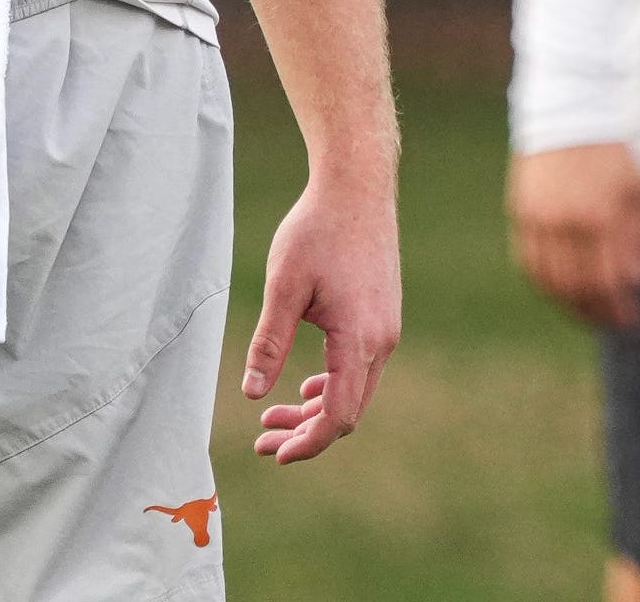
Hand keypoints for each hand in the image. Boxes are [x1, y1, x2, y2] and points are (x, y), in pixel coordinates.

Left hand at [243, 171, 402, 461]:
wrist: (358, 186)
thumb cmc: (318, 230)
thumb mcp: (284, 286)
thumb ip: (270, 343)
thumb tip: (252, 394)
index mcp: (359, 337)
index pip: (339, 414)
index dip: (307, 443)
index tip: (274, 453)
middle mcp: (382, 338)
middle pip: (349, 409)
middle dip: (306, 432)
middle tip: (263, 441)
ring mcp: (387, 326)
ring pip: (356, 388)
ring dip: (317, 408)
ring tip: (274, 415)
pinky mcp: (383, 313)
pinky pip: (362, 365)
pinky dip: (334, 384)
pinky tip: (307, 383)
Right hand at [507, 143, 639, 331]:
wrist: (575, 104)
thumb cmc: (616, 146)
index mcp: (601, 216)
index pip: (608, 284)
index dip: (620, 310)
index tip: (633, 320)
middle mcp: (565, 222)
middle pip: (577, 289)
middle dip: (597, 313)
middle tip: (614, 323)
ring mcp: (539, 218)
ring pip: (549, 282)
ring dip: (570, 305)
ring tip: (590, 313)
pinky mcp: (521, 211)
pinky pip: (529, 263)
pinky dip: (545, 283)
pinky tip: (562, 290)